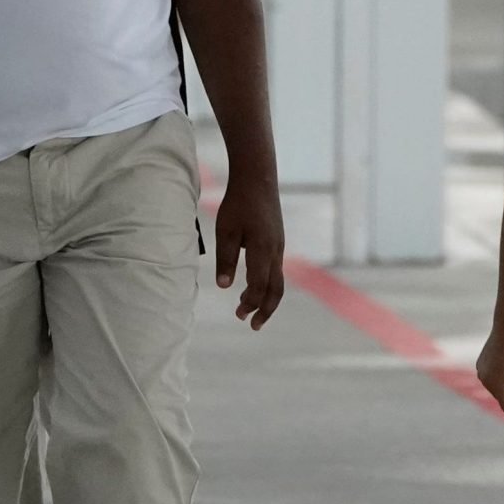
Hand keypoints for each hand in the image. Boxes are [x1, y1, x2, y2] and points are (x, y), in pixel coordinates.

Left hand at [212, 178, 285, 329]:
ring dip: (266, 299)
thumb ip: (225, 259)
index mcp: (262, 250)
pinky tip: (254, 286)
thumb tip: (225, 287)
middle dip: (265, 310)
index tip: (239, 315)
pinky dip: (267, 284)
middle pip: (276, 290)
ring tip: (251, 310)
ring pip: (278, 281)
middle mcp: (275, 251)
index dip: (250, 303)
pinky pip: (276, 270)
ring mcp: (279, 246)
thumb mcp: (225, 231)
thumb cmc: (238, 203)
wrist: (258, 178)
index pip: (259, 286)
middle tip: (252, 325)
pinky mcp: (278, 242)